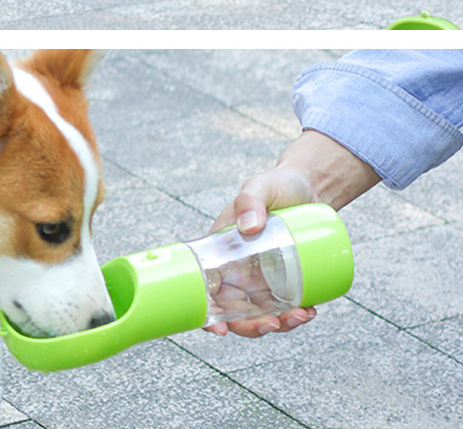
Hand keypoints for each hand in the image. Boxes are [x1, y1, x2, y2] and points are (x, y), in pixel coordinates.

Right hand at [205, 130, 380, 337]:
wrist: (311, 186)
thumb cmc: (278, 184)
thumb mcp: (260, 186)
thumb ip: (251, 199)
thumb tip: (249, 228)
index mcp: (221, 249)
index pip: (205, 288)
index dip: (207, 316)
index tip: (220, 330)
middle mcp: (237, 267)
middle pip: (235, 310)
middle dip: (252, 327)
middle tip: (274, 324)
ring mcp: (262, 275)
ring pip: (262, 312)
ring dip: (278, 324)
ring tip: (301, 315)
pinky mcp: (286, 277)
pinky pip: (285, 304)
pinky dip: (296, 314)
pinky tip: (310, 310)